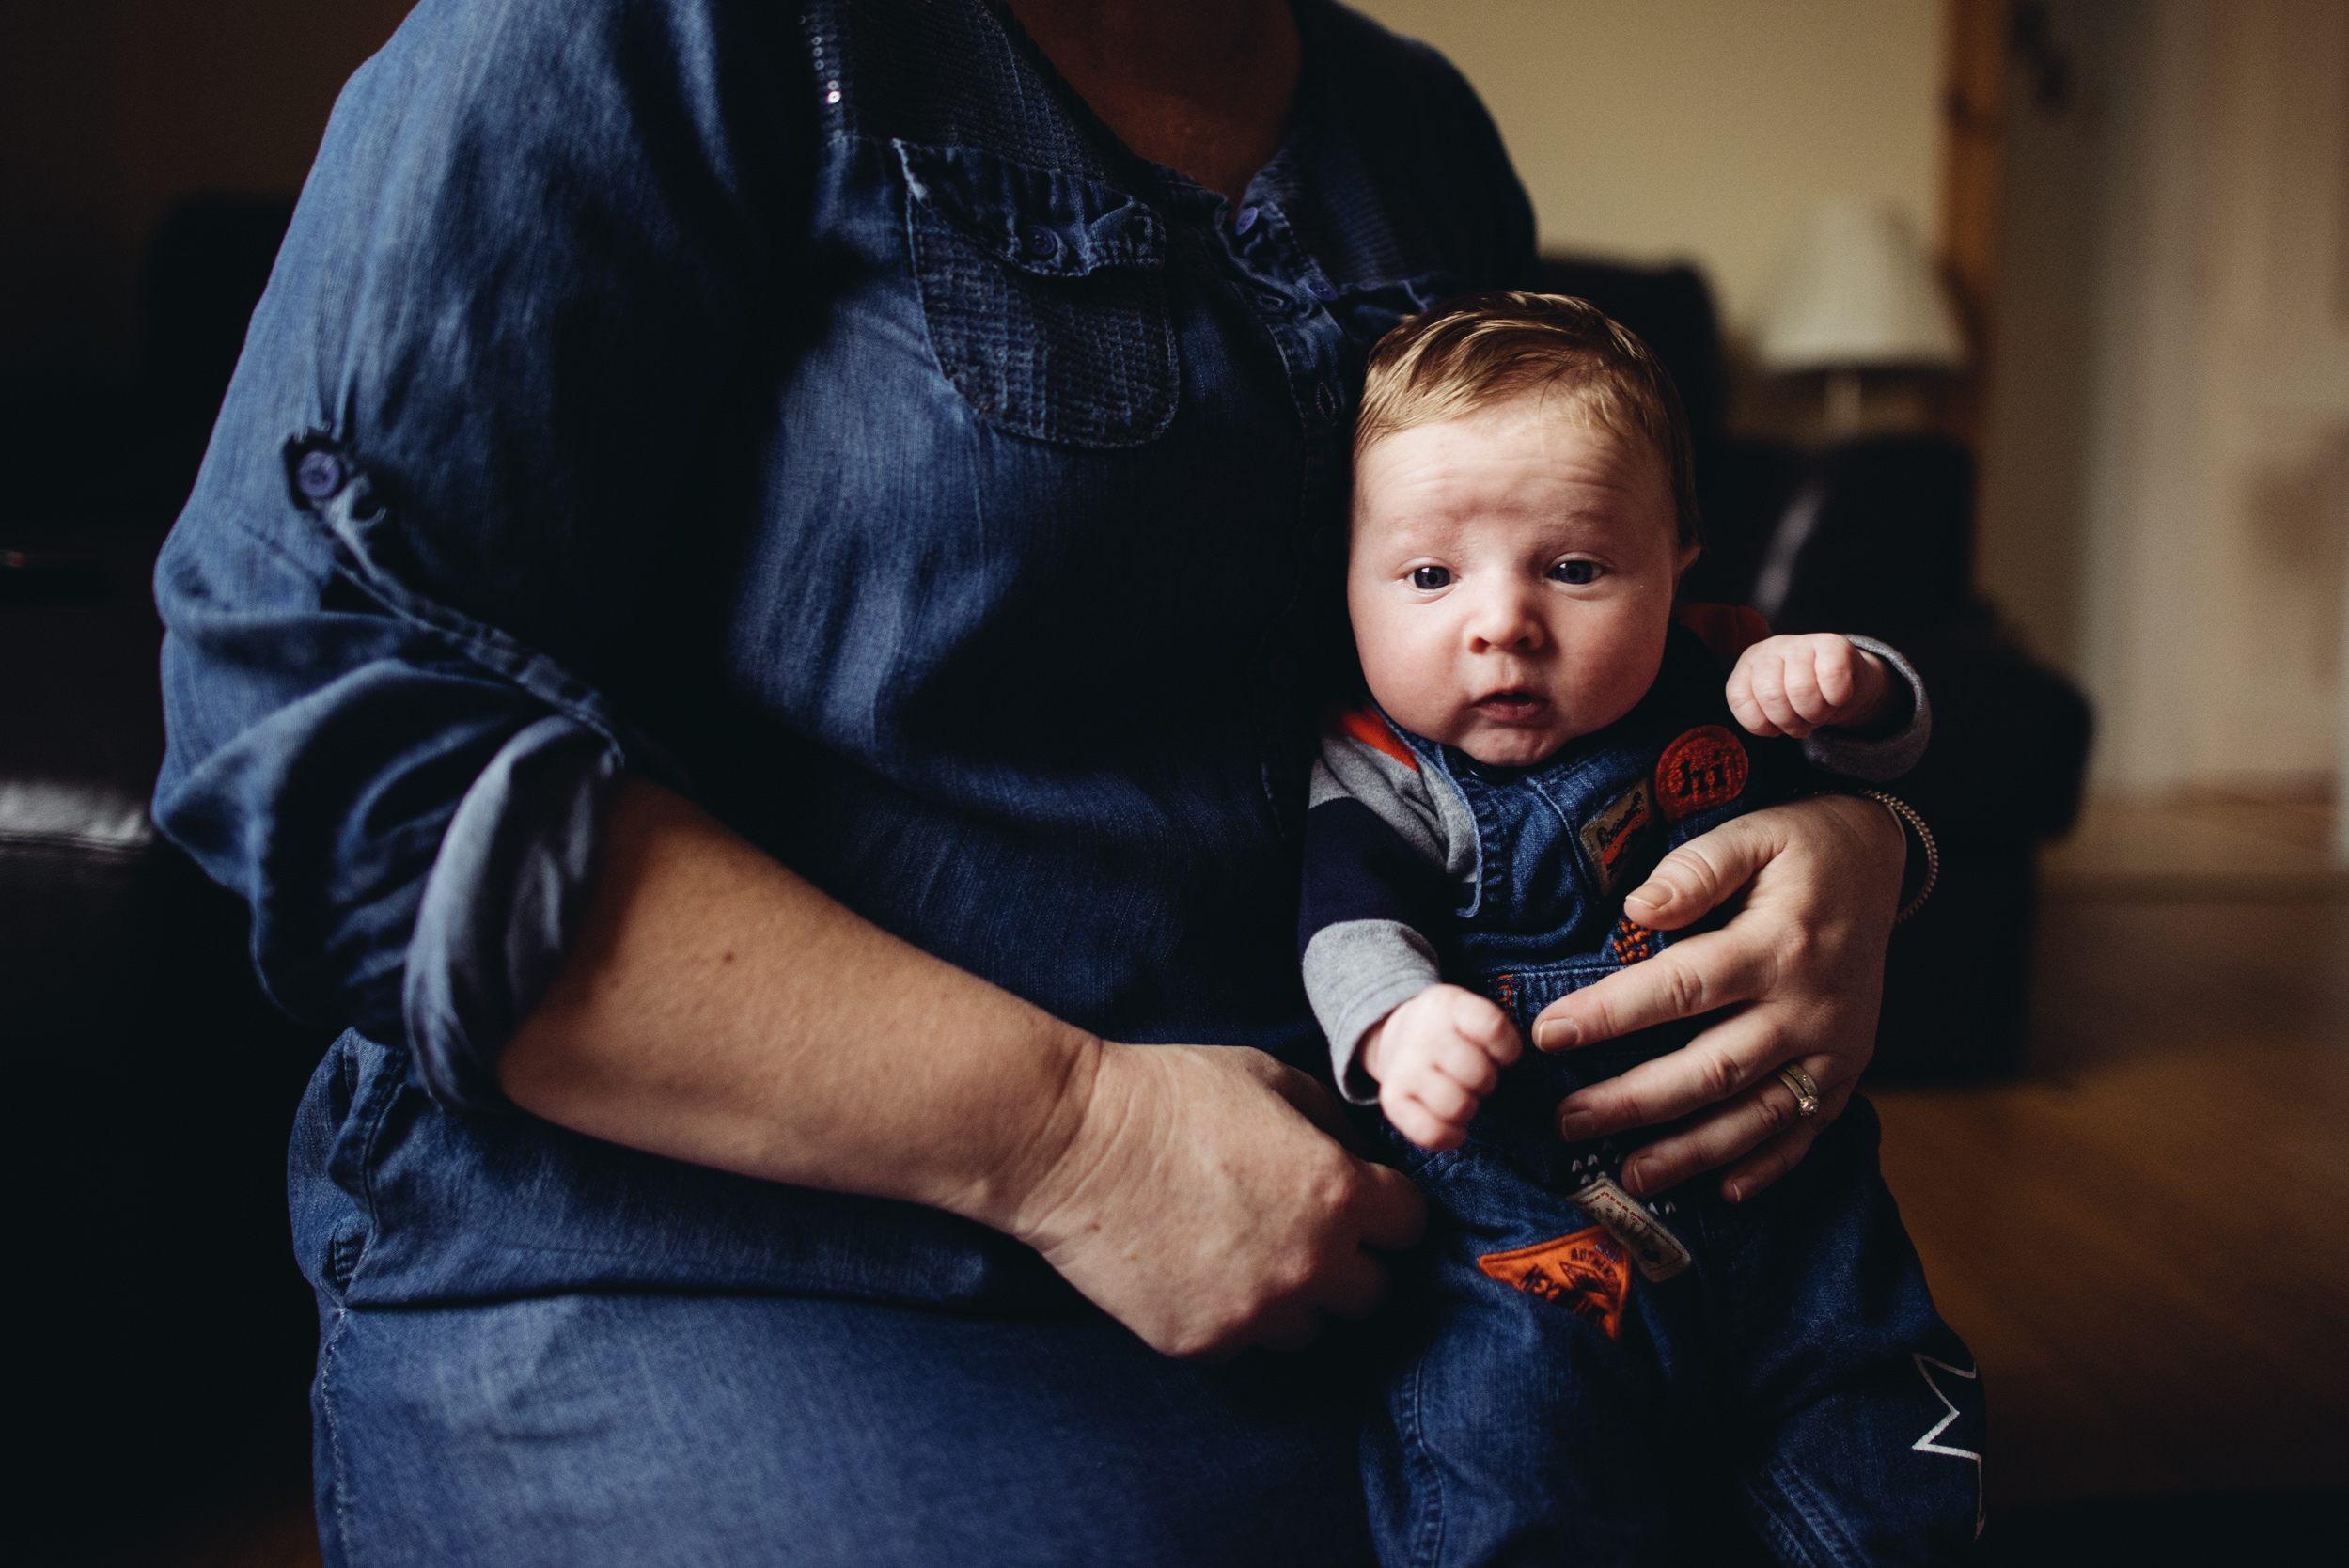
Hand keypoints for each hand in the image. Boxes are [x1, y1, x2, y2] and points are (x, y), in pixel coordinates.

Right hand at [1005, 1041, 1425, 1360]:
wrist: (1072, 1142)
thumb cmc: (1170, 1094)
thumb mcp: (1270, 1078)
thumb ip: (1331, 1124)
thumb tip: (1356, 1155)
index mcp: (1338, 1194)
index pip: (1409, 1226)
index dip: (1386, 1207)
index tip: (1360, 1199)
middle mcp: (1310, 1265)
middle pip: (1373, 1292)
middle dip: (1350, 1260)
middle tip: (1305, 1231)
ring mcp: (1256, 1313)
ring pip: (1310, 1329)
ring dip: (1293, 1297)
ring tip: (1246, 1254)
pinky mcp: (1202, 1343)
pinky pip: (1244, 1343)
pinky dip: (1233, 1314)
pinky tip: (1198, 1271)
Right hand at [1360, 984, 1521, 1150]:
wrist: (1398, 1035)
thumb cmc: (1450, 1031)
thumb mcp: (1469, 1011)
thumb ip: (1496, 1030)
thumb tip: (1516, 1059)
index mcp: (1448, 1004)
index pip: (1492, 1028)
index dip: (1508, 1050)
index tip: (1502, 1055)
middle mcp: (1423, 1034)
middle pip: (1479, 1074)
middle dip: (1487, 1081)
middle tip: (1476, 1076)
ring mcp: (1405, 1067)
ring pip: (1457, 1106)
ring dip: (1468, 1107)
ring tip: (1462, 1096)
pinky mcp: (1391, 1098)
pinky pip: (1430, 1133)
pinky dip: (1450, 1136)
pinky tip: (1454, 1127)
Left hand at [1525, 795, 1901, 1201]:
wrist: (1881, 860)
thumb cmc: (1802, 845)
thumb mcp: (1754, 832)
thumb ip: (1696, 868)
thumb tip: (1638, 907)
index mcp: (1779, 944)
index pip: (1682, 987)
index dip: (1611, 1015)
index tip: (1548, 1035)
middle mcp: (1809, 1006)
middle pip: (1713, 1067)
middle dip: (1635, 1101)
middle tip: (1567, 1122)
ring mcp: (1834, 1046)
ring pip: (1756, 1113)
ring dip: (1692, 1151)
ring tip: (1630, 1175)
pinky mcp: (1848, 1068)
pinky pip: (1808, 1128)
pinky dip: (1769, 1165)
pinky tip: (1724, 1190)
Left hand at [1727, 634, 1894, 737]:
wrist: (1846, 680)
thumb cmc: (1804, 696)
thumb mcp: (1774, 708)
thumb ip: (1759, 717)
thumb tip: (1766, 729)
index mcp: (1748, 666)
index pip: (1740, 698)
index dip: (1762, 724)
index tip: (1776, 727)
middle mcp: (1770, 650)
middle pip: (1771, 695)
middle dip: (1791, 722)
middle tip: (1804, 722)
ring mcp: (1800, 643)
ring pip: (1800, 688)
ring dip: (1815, 713)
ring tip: (1820, 712)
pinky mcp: (1833, 643)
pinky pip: (1831, 676)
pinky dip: (1837, 697)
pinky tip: (1837, 698)